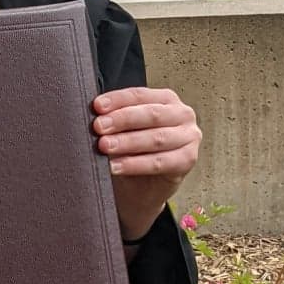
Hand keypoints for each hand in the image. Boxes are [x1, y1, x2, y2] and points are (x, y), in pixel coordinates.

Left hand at [91, 86, 200, 241]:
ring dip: (127, 142)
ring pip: (156, 138)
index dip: (117, 100)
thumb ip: (114, 119)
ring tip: (105, 147)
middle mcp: (182, 114)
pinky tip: (117, 166)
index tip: (97, 106)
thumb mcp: (124, 131)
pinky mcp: (188, 160)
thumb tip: (94, 114)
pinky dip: (135, 165)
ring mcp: (189, 137)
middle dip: (122, 120)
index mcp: (166, 99)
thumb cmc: (134, 152)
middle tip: (99, 127)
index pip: (140, 95)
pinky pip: (159, 162)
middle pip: (151, 114)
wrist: (142, 188)